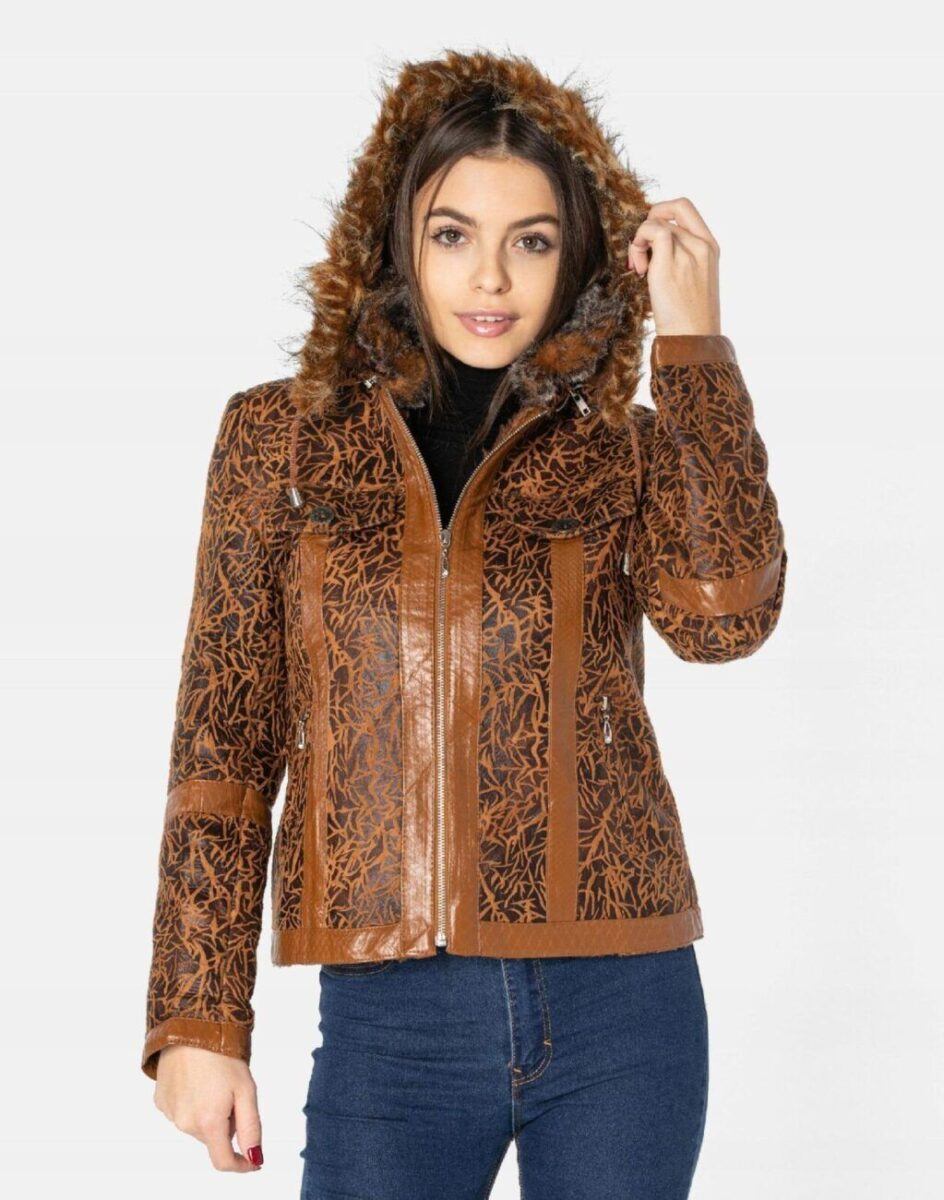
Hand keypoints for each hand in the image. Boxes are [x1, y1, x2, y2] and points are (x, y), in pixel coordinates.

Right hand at [153, 1044, 263, 1171]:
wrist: (191, 1027)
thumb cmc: (222, 1055)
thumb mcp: (246, 1090)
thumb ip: (251, 1128)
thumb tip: (255, 1158)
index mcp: (208, 1122)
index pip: (223, 1161)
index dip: (241, 1164)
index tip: (253, 1160)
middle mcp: (185, 1123)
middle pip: (213, 1139)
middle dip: (227, 1124)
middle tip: (233, 1093)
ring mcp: (170, 1113)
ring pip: (198, 1125)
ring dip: (209, 1113)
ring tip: (214, 1082)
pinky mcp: (161, 1101)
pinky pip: (182, 1112)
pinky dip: (193, 1103)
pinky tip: (197, 1080)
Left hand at [628, 197, 721, 335]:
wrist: (693, 341)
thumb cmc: (689, 319)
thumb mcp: (693, 281)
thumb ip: (680, 257)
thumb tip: (653, 247)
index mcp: (710, 247)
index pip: (685, 208)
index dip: (663, 212)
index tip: (652, 237)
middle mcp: (702, 246)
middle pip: (670, 211)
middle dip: (649, 223)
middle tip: (642, 249)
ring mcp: (688, 254)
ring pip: (658, 221)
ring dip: (640, 240)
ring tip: (640, 268)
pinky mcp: (670, 265)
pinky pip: (652, 231)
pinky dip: (638, 243)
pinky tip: (639, 269)